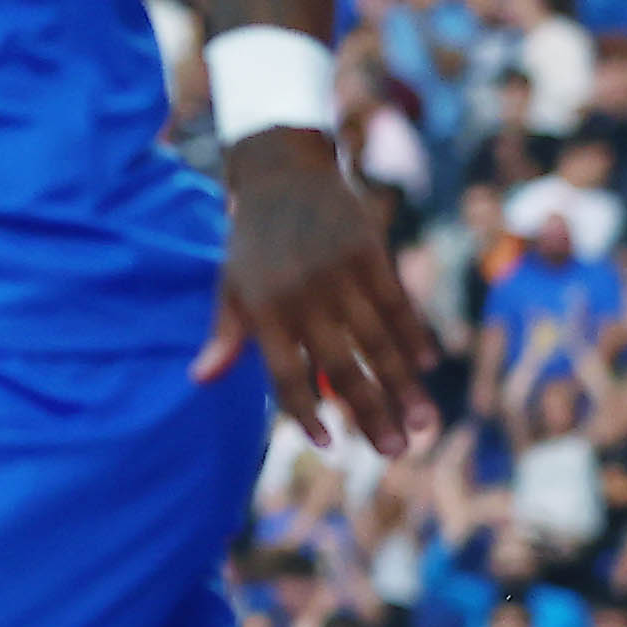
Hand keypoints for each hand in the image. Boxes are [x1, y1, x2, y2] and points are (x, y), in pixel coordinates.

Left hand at [198, 130, 436, 448]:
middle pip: (340, 366)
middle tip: (394, 453)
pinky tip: (427, 367)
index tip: (328, 445)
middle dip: (369, 411)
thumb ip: (224, 336)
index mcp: (263, 310)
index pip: (285, 375)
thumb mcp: (229, 285)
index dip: (306, 411)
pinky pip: (397, 302)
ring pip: (377, 341)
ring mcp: (339, 274)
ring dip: (402, 385)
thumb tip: (199, 380)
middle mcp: (301, 296)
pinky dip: (413, 335)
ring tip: (422, 425)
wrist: (280, 173)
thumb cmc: (251, 243)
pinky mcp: (370, 252)